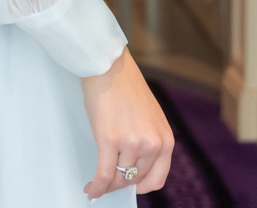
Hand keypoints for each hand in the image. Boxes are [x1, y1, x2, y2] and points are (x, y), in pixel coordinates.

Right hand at [81, 47, 173, 199]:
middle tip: (108, 181)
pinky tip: (91, 189)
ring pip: (117, 178)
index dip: (141, 187)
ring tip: (96, 182)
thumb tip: (134, 168)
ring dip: (106, 184)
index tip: (130, 187)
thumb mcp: (150, 119)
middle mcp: (152, 143)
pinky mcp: (110, 140)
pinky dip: (96, 186)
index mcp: (165, 139)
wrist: (110, 68)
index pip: (157, 179)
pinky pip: (103, 175)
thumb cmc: (127, 89)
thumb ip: (148, 143)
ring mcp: (132, 143)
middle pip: (134, 180)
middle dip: (119, 183)